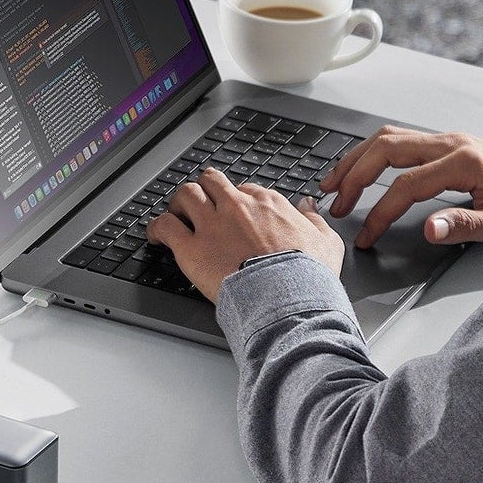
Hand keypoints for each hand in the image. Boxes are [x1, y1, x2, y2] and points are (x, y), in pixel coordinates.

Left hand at [147, 168, 345, 304]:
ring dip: (179, 203)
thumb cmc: (308, 275)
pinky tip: (155, 236)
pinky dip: (157, 228)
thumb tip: (308, 206)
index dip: (236, 200)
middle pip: (211, 183)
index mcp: (267, 204)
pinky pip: (165, 226)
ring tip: (176, 215)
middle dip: (205, 191)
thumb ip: (315, 219)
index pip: (244, 190)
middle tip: (200, 205)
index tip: (233, 212)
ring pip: (185, 195)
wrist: (288, 299)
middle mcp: (236, 207)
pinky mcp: (191, 248)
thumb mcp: (327, 242)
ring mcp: (211, 225)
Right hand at [322, 126, 482, 248]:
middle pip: (385, 149)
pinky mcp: (447, 146)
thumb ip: (465, 225)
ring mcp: (447, 140)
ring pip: (388, 139)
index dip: (379, 212)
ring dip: (357, 159)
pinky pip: (400, 141)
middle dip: (354, 176)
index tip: (365, 235)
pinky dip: (373, 154)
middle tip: (335, 204)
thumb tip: (430, 229)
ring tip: (334, 182)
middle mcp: (451, 144)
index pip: (405, 185)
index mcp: (463, 162)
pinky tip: (361, 169)